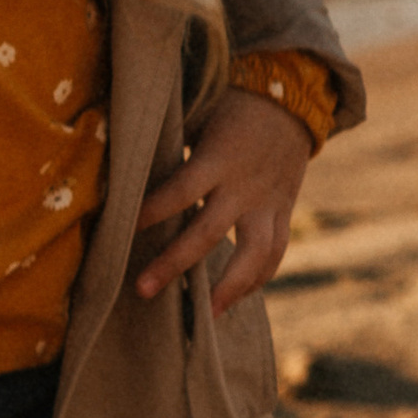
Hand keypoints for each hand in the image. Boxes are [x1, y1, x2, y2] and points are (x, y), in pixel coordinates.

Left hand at [136, 86, 314, 315]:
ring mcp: (268, 204)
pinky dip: (255, 281)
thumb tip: (124, 161)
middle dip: (174, 264)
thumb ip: (172, 142)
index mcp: (220, 157)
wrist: (293, 101)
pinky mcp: (283, 214)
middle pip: (209, 232)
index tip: (123, 229)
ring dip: (228, 289)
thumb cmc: (233, 105)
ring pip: (253, 255)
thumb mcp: (200, 112)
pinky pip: (274, 254)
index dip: (153, 210)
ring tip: (204, 315)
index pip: (182, 190)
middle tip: (142, 289)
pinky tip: (232, 301)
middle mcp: (245, 186)